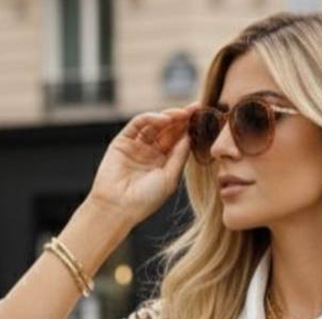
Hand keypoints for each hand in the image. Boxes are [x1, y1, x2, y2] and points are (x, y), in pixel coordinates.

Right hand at [87, 101, 201, 227]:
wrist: (119, 207)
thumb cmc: (146, 199)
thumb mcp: (170, 178)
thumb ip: (179, 156)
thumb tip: (189, 136)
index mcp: (164, 162)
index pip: (178, 141)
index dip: (189, 129)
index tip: (202, 118)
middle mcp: (151, 151)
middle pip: (168, 130)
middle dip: (181, 118)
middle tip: (195, 108)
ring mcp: (137, 145)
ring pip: (154, 124)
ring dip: (169, 116)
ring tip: (182, 113)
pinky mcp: (123, 140)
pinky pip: (138, 124)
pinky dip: (151, 118)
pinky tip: (164, 119)